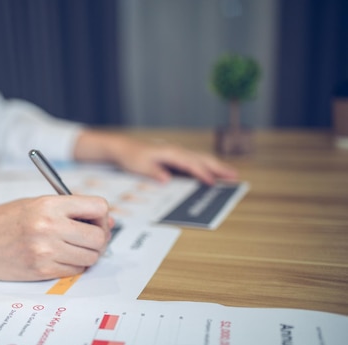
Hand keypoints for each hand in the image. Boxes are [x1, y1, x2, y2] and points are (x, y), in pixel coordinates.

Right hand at [0, 195, 112, 280]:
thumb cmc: (3, 220)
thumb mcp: (35, 203)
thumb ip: (69, 209)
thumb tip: (107, 221)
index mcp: (49, 204)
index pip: (99, 208)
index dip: (101, 216)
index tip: (94, 221)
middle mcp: (49, 226)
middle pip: (99, 237)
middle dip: (98, 239)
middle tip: (85, 238)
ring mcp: (45, 251)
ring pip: (90, 258)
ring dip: (86, 255)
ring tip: (70, 248)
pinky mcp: (40, 271)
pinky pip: (74, 271)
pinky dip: (73, 267)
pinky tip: (58, 258)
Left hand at [75, 130, 237, 184]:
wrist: (123, 148)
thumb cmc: (131, 157)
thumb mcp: (138, 166)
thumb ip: (153, 172)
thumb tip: (166, 179)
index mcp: (169, 152)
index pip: (189, 163)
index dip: (201, 173)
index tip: (212, 182)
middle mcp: (176, 151)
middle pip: (201, 159)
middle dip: (218, 168)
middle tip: (234, 177)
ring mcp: (177, 153)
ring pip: (201, 159)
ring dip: (216, 167)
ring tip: (231, 175)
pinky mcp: (176, 157)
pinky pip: (195, 161)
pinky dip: (206, 167)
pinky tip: (213, 174)